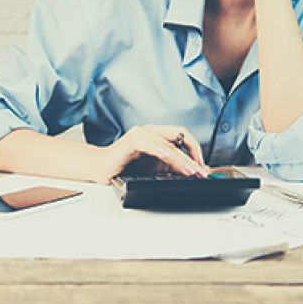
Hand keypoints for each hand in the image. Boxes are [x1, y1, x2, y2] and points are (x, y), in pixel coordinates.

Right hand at [94, 125, 208, 183]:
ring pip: (166, 143)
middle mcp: (150, 132)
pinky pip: (147, 143)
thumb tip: (194, 171)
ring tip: (190, 170)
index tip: (202, 167)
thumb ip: (172, 167)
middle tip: (201, 171)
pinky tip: (167, 157)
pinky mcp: (129, 142)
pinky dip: (158, 150)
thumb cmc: (124, 167)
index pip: (183, 137)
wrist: (100, 169)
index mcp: (157, 135)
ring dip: (180, 158)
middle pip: (178, 137)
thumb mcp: (155, 169)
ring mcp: (140, 135)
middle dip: (193, 155)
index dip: (195, 150)